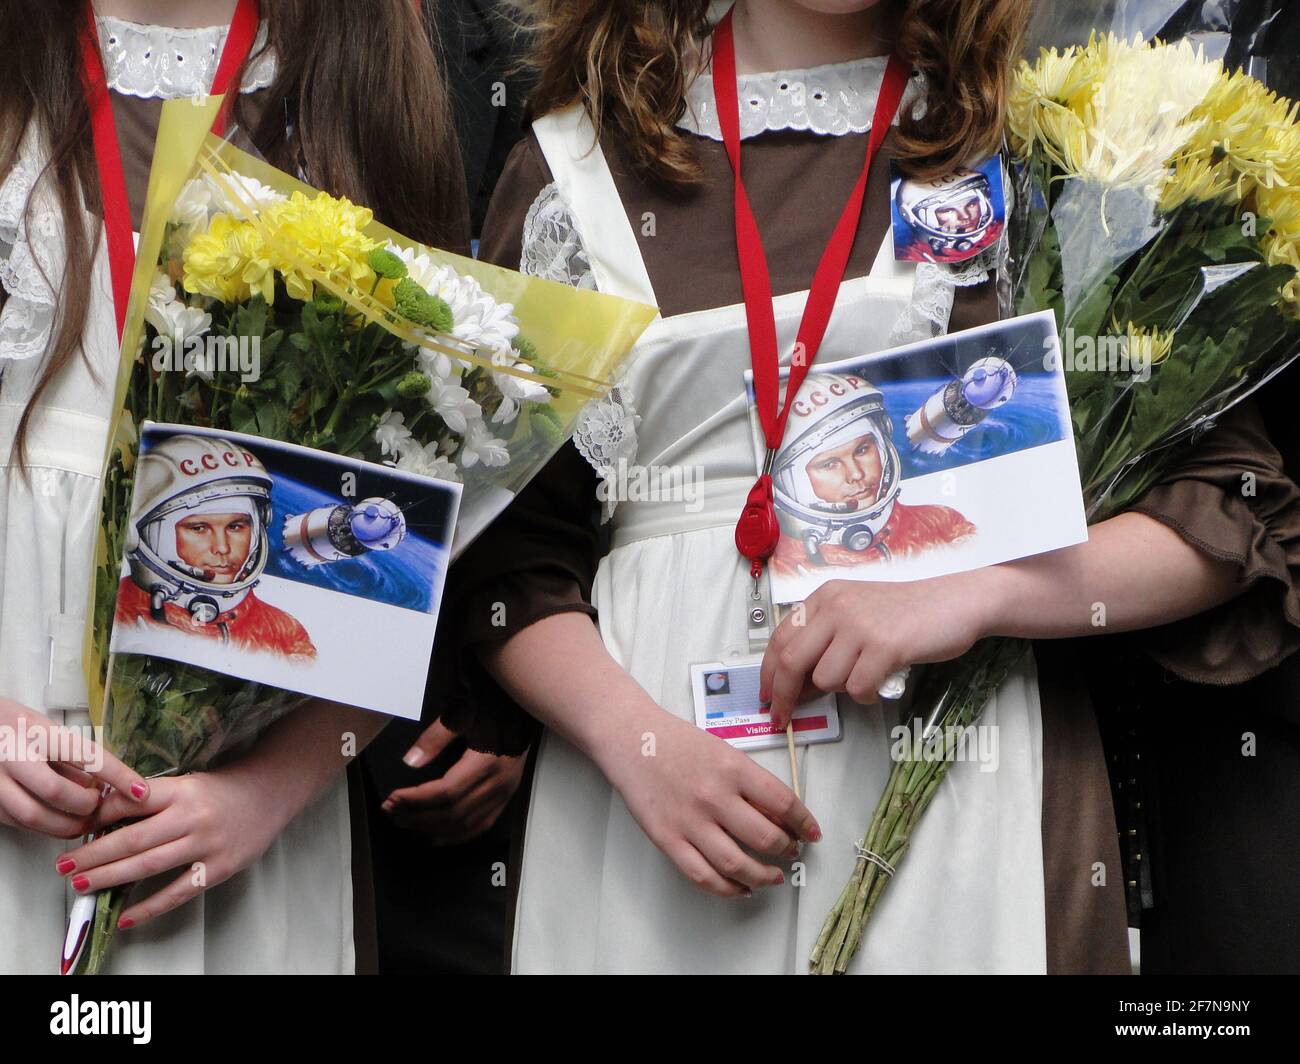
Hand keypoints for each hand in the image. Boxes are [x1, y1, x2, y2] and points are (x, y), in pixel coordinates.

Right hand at [0, 696, 149, 838]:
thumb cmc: (18, 728)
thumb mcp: (50, 730)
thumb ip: (75, 758)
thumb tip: (107, 784)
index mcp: (38, 732)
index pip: (86, 755)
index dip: (118, 775)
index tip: (140, 790)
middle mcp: (14, 755)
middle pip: (55, 791)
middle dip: (85, 805)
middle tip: (100, 806)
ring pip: (34, 815)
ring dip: (67, 825)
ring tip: (85, 820)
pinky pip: (21, 823)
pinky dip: (46, 828)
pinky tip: (61, 823)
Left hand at [57, 768, 287, 928]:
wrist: (271, 793)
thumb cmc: (222, 789)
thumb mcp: (187, 783)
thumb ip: (152, 800)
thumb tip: (104, 817)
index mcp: (181, 790)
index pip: (131, 802)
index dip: (98, 817)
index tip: (73, 830)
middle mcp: (192, 816)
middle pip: (133, 840)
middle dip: (93, 855)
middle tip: (63, 867)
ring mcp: (207, 844)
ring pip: (149, 866)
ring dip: (110, 878)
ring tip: (81, 885)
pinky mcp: (220, 868)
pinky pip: (178, 892)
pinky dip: (149, 907)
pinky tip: (126, 916)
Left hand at [383, 721, 525, 843]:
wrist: (521, 710)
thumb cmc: (492, 710)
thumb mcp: (461, 716)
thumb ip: (435, 738)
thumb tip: (410, 761)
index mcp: (487, 762)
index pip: (446, 792)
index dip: (417, 799)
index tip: (393, 798)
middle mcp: (498, 783)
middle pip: (453, 812)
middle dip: (418, 816)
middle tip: (391, 812)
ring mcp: (504, 793)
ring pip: (466, 824)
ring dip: (433, 828)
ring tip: (406, 822)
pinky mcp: (507, 796)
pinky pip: (482, 825)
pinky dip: (458, 835)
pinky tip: (436, 836)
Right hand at [598, 710, 820, 897]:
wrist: (633, 740)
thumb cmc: (679, 743)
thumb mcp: (724, 751)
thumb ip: (751, 782)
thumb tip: (781, 817)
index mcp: (733, 768)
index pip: (783, 803)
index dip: (805, 823)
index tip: (812, 833)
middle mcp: (714, 796)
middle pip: (766, 838)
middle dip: (787, 851)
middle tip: (792, 852)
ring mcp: (690, 821)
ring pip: (738, 864)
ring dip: (763, 876)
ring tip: (772, 876)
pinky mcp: (668, 839)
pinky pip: (703, 875)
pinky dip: (728, 888)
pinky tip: (740, 887)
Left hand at [761, 572, 997, 727]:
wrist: (955, 603)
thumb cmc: (905, 614)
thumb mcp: (855, 613)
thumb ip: (824, 641)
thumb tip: (796, 685)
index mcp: (825, 596)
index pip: (780, 638)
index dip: (767, 673)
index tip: (767, 696)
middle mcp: (836, 606)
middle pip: (791, 661)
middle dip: (784, 695)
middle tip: (783, 718)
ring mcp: (860, 625)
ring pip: (826, 678)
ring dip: (841, 689)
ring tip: (864, 676)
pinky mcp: (884, 646)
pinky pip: (857, 688)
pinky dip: (866, 695)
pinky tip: (879, 684)